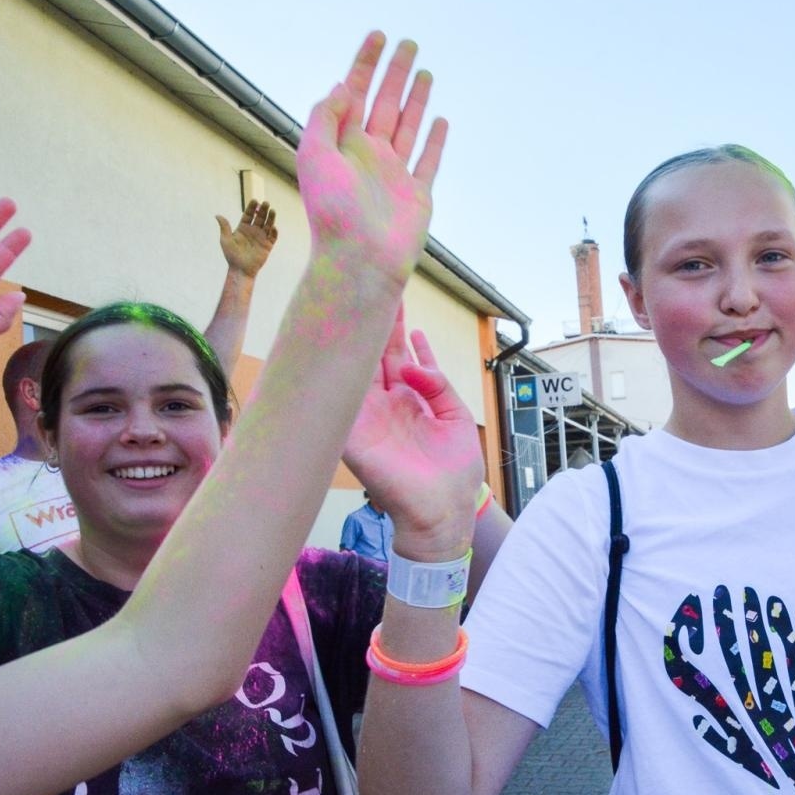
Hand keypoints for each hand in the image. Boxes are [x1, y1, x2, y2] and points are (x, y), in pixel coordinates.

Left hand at [216, 200, 277, 277]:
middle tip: (266, 203)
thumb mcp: (226, 240)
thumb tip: (217, 215)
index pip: (248, 215)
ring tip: (273, 210)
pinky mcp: (267, 246)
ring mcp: (261, 238)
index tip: (255, 200)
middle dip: (263, 210)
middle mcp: (253, 231)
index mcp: (243, 228)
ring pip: (268, 225)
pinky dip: (274, 231)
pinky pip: (272, 237)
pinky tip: (273, 227)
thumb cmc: (232, 255)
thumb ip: (224, 227)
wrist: (240, 269)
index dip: (252, 208)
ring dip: (270, 218)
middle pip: (259, 218)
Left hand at [296, 33, 447, 283]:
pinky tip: (440, 120)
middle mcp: (369, 154)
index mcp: (343, 143)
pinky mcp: (418, 195)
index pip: (355, 92)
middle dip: (395, 72)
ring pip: (408, 126)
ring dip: (416, 98)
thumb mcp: (314, 154)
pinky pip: (428, 160)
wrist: (360, 258)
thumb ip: (326, 117)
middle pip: (385, 102)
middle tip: (407, 43)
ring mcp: (395, 174)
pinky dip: (435, 140)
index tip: (378, 37)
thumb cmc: (332, 211)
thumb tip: (343, 87)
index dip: (365, 63)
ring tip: (424, 71)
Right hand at [343, 307, 483, 554]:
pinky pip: (341, 403)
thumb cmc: (454, 473)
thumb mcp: (456, 418)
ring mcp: (366, 417)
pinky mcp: (354, 436)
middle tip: (369, 282)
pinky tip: (339, 346)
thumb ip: (437, 385)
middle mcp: (383, 403)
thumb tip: (412, 362)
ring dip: (355, 340)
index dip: (394, 325)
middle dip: (373, 320)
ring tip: (355, 302)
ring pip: (356, 370)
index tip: (392, 292)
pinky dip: (338, 376)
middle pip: (373, 353)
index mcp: (408, 398)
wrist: (445, 513)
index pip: (395, 353)